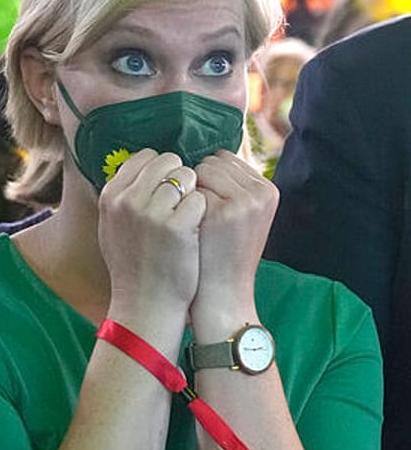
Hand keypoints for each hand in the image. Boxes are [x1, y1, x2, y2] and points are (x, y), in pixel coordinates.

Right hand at [98, 149, 206, 318]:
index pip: (143, 157)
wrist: (144, 302)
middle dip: (180, 177)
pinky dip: (202, 211)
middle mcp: (127, 200)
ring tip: (187, 217)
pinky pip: (199, 199)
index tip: (167, 188)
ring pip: (186, 176)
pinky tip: (195, 230)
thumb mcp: (112, 227)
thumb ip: (122, 197)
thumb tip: (141, 165)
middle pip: (167, 161)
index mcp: (110, 196)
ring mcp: (151, 212)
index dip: (161, 169)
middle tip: (182, 202)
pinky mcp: (177, 225)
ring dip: (193, 193)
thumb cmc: (132, 265)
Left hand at [191, 150, 275, 316]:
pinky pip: (188, 189)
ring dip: (189, 192)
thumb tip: (209, 156)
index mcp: (268, 190)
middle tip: (203, 216)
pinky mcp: (221, 211)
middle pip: (212, 162)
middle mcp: (260, 192)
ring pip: (199, 172)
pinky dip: (181, 204)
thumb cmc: (223, 253)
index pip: (226, 159)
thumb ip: (233, 186)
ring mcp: (242, 200)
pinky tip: (189, 226)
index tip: (210, 207)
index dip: (209, 181)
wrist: (222, 292)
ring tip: (198, 222)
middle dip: (199, 182)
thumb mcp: (242, 216)